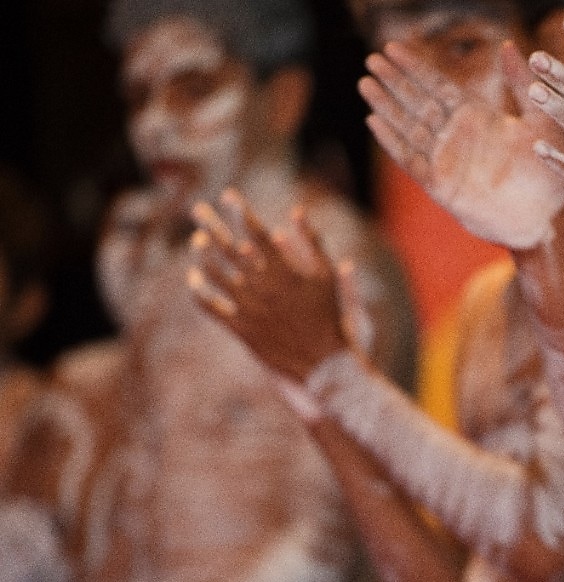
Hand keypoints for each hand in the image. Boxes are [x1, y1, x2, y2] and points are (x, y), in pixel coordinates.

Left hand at [188, 190, 354, 382]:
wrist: (325, 364)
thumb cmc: (330, 317)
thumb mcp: (328, 276)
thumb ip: (313, 242)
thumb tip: (296, 210)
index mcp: (286, 272)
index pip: (256, 233)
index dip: (241, 212)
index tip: (229, 195)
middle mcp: (264, 288)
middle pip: (229, 248)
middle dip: (212, 223)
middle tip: (196, 207)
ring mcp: (250, 309)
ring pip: (215, 275)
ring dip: (202, 253)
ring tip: (196, 238)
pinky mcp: (242, 329)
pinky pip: (211, 307)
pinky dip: (199, 291)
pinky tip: (193, 278)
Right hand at [359, 41, 563, 249]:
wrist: (547, 217)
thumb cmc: (549, 171)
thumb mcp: (541, 120)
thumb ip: (522, 84)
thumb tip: (507, 45)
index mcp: (477, 118)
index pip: (439, 86)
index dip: (415, 67)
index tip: (392, 47)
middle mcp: (457, 136)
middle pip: (418, 102)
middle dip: (394, 81)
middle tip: (370, 59)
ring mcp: (446, 160)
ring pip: (408, 127)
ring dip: (386, 106)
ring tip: (364, 84)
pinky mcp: (440, 185)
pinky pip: (410, 159)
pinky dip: (392, 141)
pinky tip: (374, 122)